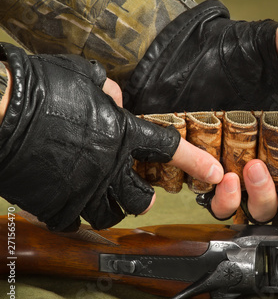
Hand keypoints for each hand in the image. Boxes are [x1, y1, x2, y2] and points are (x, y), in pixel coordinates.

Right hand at [0, 44, 182, 230]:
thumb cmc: (42, 87)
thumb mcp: (84, 76)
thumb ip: (108, 89)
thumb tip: (115, 97)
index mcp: (121, 134)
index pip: (169, 149)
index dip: (196, 161)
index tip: (215, 173)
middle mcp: (109, 167)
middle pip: (142, 198)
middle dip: (145, 198)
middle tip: (142, 194)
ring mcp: (83, 189)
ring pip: (112, 215)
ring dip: (114, 210)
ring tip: (107, 202)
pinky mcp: (57, 204)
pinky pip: (75, 223)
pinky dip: (76, 217)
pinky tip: (70, 206)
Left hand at [200, 23, 277, 221]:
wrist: (188, 55)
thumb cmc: (233, 53)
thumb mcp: (269, 41)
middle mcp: (272, 160)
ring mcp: (242, 171)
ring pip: (260, 209)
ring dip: (263, 199)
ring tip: (252, 170)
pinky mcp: (212, 176)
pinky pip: (222, 205)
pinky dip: (226, 200)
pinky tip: (224, 178)